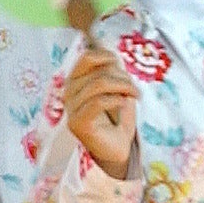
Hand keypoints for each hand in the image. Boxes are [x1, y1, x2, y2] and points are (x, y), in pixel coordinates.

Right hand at [62, 43, 139, 174]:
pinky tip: (124, 103)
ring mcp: (71, 109)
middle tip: (135, 88)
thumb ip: (112, 71)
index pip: (86, 58)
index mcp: (75, 82)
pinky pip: (99, 102)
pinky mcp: (77, 123)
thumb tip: (112, 53)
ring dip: (123, 86)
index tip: (122, 64)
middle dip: (122, 76)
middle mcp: (68, 94)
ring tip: (135, 95)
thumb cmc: (117, 119)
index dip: (106, 55)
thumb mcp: (117, 89)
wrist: (118, 149)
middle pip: (97, 71)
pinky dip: (116, 99)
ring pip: (99, 84)